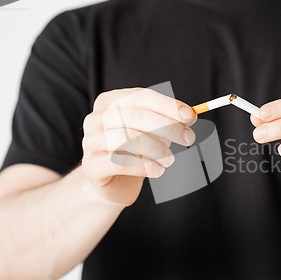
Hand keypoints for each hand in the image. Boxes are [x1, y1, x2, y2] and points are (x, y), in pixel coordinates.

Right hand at [82, 88, 196, 205]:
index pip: (140, 96)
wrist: (114, 183)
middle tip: (188, 139)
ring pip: (126, 138)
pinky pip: (119, 162)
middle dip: (167, 126)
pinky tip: (158, 171)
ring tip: (170, 159)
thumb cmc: (136, 151)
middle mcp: (95, 118)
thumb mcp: (154, 131)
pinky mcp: (91, 166)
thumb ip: (169, 120)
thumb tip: (190, 115)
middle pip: (134, 115)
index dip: (168, 105)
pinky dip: (144, 166)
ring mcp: (90, 142)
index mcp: (109, 102)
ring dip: (156, 149)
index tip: (190, 116)